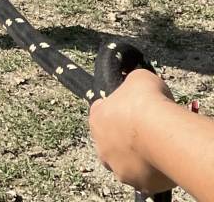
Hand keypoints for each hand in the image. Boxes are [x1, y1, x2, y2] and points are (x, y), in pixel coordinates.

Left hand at [89, 68, 176, 193]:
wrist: (164, 133)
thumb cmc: (147, 102)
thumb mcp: (137, 79)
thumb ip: (132, 85)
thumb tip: (137, 88)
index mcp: (97, 119)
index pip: (101, 112)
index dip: (117, 109)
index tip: (131, 108)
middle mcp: (102, 147)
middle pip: (111, 141)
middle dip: (125, 136)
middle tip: (146, 129)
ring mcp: (120, 169)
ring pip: (127, 162)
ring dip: (138, 156)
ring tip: (158, 146)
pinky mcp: (140, 185)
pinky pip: (146, 178)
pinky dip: (154, 171)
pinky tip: (165, 160)